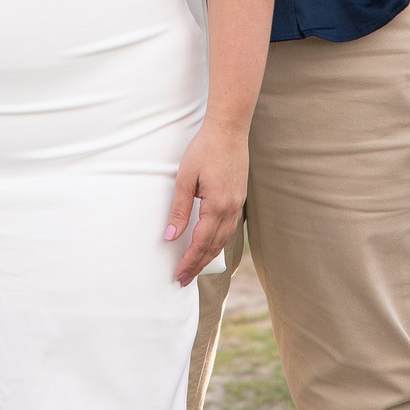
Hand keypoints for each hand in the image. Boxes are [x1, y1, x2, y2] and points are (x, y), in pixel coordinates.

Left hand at [165, 119, 247, 286]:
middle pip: (214, 247)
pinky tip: (212, 246)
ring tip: (196, 268)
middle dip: (198, 265)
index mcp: (217, 205)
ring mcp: (238, 204)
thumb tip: (170, 236)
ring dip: (210, 256)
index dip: (189, 261)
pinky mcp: (240, 198)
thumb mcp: (185, 178)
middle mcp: (231, 209)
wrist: (229, 129)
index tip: (178, 275)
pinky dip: (220, 242)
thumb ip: (179, 210)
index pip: (201, 243)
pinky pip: (231, 228)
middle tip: (184, 280)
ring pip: (225, 240)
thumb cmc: (204, 149)